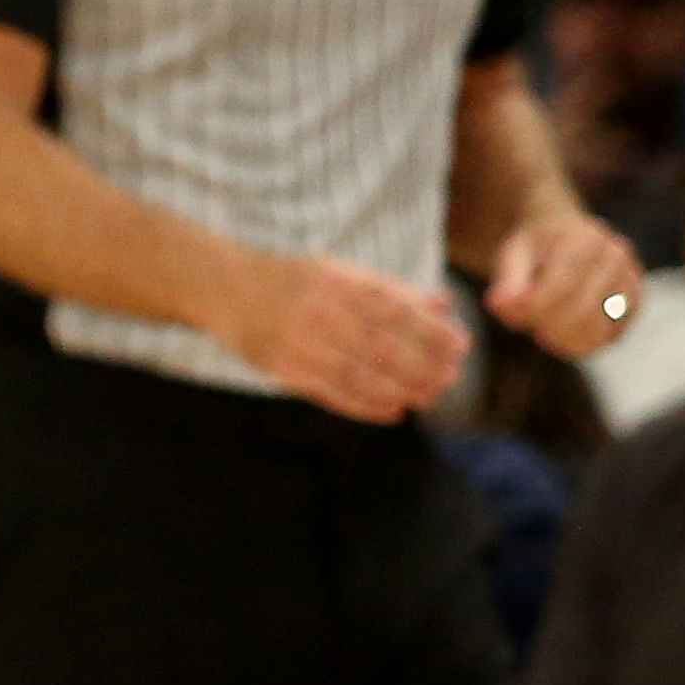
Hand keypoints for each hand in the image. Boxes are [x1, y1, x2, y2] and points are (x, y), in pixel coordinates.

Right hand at [219, 254, 467, 422]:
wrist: (224, 287)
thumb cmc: (293, 280)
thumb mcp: (340, 273)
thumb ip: (390, 290)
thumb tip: (443, 304)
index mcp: (334, 280)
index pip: (394, 309)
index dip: (431, 331)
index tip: (460, 345)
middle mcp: (315, 309)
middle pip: (380, 345)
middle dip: (422, 365)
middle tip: (449, 378)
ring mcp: (295, 340)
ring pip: (358, 373)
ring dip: (399, 389)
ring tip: (427, 396)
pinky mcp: (280, 367)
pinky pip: (330, 392)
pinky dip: (366, 405)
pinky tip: (392, 411)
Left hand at [485, 205, 643, 361]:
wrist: (566, 233)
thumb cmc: (536, 247)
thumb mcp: (513, 254)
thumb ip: (508, 281)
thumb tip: (500, 305)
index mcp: (584, 238)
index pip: (563, 285)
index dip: (536, 309)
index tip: (512, 316)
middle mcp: (616, 257)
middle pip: (584, 310)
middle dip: (548, 326)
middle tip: (527, 325)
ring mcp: (631, 279)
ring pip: (601, 329)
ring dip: (565, 339)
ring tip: (543, 329)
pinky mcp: (636, 303)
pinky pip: (613, 336)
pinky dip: (584, 343)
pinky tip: (562, 335)